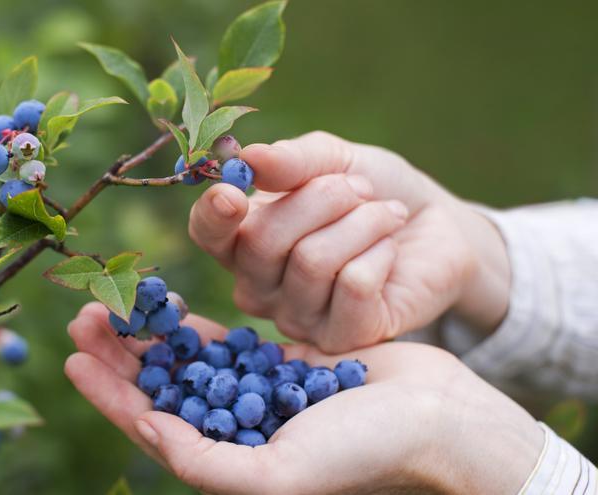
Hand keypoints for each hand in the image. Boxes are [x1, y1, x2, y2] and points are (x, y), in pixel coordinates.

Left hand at [65, 303, 542, 494]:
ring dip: (148, 333)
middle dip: (119, 354)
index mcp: (226, 462)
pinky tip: (167, 304)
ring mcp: (254, 393)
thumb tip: (148, 430)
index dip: (108, 394)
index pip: (149, 426)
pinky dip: (193, 324)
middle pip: (159, 387)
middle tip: (84, 315)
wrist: (434, 419)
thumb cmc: (361, 455)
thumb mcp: (278, 475)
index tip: (73, 357)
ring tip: (114, 303)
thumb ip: (207, 462)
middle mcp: (233, 429)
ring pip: (184, 360)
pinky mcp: (279, 362)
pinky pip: (224, 340)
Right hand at [188, 131, 510, 351]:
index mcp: (243, 240)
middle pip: (263, 241)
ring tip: (386, 214)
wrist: (436, 227)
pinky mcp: (342, 338)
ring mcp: (297, 318)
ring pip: (312, 261)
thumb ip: (292, 161)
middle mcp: (259, 286)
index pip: (207, 234)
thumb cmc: (372, 191)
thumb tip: (249, 158)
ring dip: (362, 222)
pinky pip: (353, 286)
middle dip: (321, 198)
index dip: (213, 216)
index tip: (234, 193)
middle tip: (360, 189)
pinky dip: (380, 252)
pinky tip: (390, 251)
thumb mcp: (334, 160)